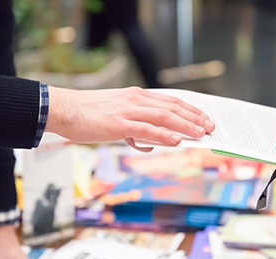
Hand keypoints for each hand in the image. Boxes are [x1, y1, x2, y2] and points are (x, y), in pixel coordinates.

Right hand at [45, 87, 215, 150]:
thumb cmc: (87, 114)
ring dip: (185, 126)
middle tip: (210, 127)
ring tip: (201, 134)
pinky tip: (177, 140)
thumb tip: (146, 144)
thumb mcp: (115, 117)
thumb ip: (133, 129)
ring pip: (164, 116)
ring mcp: (128, 110)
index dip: (189, 109)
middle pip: (172, 107)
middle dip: (194, 117)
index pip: (170, 100)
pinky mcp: (119, 123)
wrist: (64, 109)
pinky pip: (146, 129)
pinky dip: (164, 134)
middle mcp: (136, 100)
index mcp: (136, 96)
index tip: (204, 117)